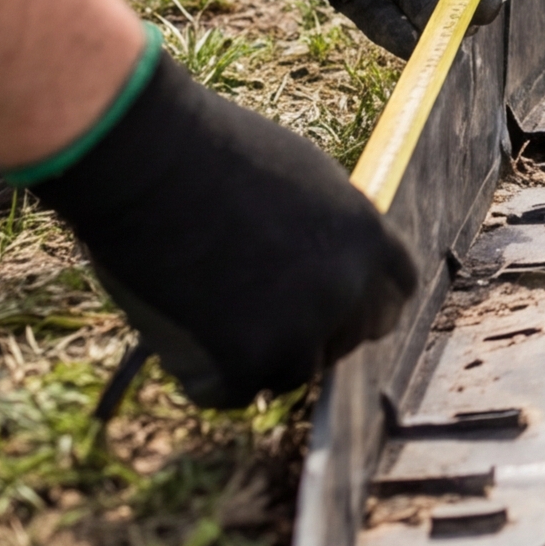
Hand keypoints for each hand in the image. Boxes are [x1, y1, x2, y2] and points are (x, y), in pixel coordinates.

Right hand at [24, 46, 415, 408]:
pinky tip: (172, 329)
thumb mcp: (301, 178)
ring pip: (288, 375)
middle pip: (345, 342)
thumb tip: (324, 264)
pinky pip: (229, 393)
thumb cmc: (208, 152)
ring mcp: (300, 328)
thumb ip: (324, 230)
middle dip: (307, 339)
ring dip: (249, 359)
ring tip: (199, 311)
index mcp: (366, 238)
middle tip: (252, 324)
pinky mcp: (245, 360)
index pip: (394, 294)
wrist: (149, 158)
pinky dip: (200, 374)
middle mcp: (346, 288)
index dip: (359, 306)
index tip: (328, 312)